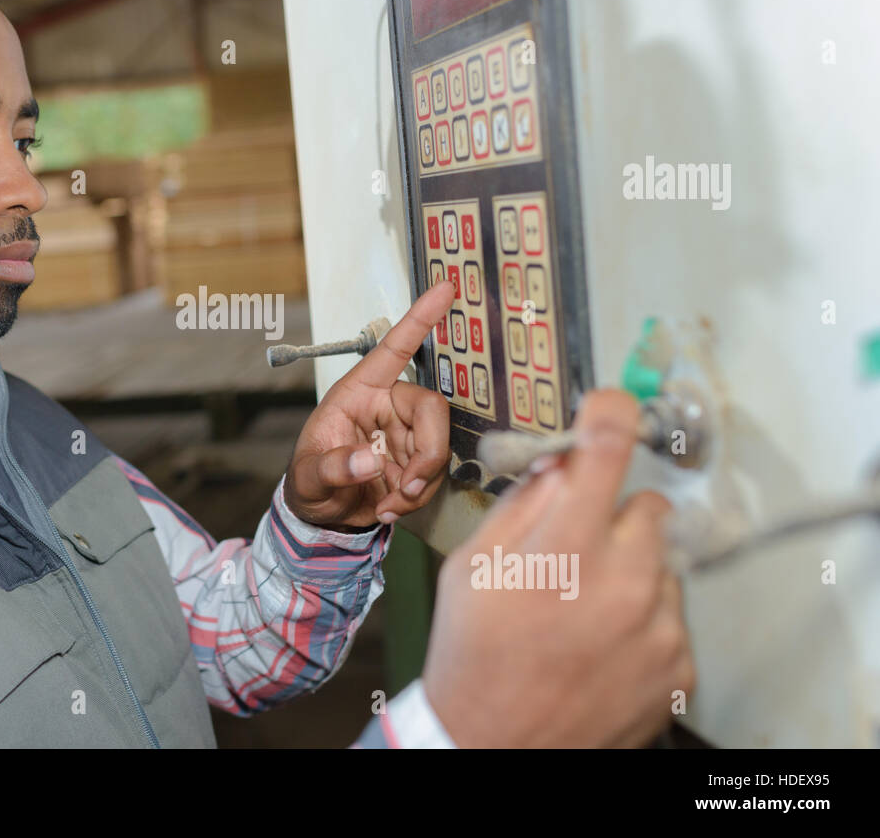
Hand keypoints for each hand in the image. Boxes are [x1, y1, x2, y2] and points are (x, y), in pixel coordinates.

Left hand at [283, 278, 455, 530]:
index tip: (445, 288)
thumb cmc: (308, 482)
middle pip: (431, 408)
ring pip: (437, 445)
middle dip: (428, 451)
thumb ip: (334, 467)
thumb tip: (369, 460)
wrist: (320, 516)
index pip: (393, 349)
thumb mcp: (308, 476)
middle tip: (407, 485)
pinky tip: (390, 506)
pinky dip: (417, 496)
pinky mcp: (416, 460)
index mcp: (357, 392)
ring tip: (387, 503)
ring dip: (418, 482)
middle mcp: (386, 406)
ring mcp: (405, 433)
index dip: (420, 319)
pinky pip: (434, 472)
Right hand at [420, 389, 694, 746]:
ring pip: (660, 562)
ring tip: (579, 611)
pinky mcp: (678, 663)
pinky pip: (670, 612)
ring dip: (628, 571)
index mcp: (566, 549)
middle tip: (573, 551)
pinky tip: (599, 642)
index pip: (607, 448)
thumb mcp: (471, 567)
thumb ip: (522, 504)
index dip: (609, 412)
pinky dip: (641, 618)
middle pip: (646, 507)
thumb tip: (561, 461)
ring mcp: (658, 626)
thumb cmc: (473, 656)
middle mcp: (624, 582)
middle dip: (611, 517)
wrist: (493, 745)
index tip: (609, 405)